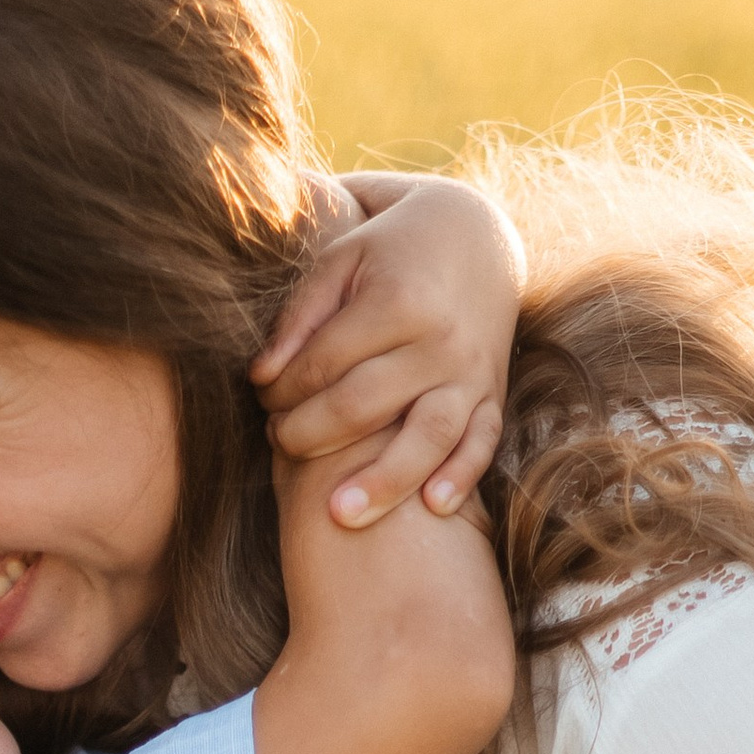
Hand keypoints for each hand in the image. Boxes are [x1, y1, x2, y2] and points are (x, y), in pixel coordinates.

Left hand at [254, 172, 522, 529]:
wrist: (476, 235)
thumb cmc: (391, 251)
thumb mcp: (343, 260)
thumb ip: (301, 314)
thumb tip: (260, 375)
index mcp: (398, 301)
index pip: (323, 365)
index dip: (281, 389)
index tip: (262, 397)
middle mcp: (440, 340)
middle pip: (364, 406)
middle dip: (309, 436)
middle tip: (278, 444)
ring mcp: (471, 370)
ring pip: (429, 435)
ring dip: (384, 481)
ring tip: (339, 517)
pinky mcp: (493, 391)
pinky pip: (483, 441)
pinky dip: (462, 475)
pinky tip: (433, 509)